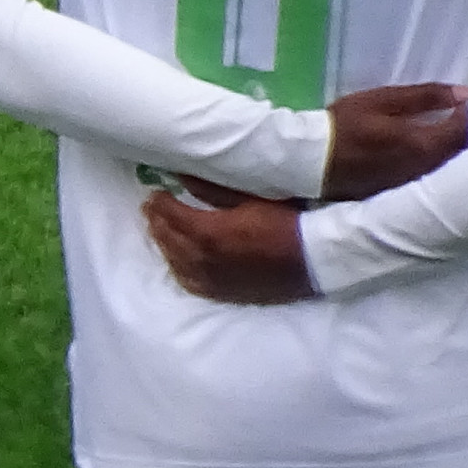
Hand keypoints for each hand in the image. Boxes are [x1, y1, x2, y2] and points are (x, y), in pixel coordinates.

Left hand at [143, 187, 313, 302]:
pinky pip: (190, 283)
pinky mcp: (224, 292)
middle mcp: (204, 259)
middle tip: (151, 210)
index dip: (160, 204)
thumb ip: (214, 189)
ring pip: (175, 262)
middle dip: (157, 222)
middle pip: (169, 239)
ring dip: (164, 244)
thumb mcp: (252, 197)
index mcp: (209, 232)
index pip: (172, 216)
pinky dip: (178, 269)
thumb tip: (183, 175)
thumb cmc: (287, 221)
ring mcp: (212, 279)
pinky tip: (176, 261)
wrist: (316, 258)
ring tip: (159, 231)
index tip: (155, 194)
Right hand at [318, 81, 467, 197]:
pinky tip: (415, 156)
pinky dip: (427, 165)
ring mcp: (406, 183)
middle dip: (457, 135)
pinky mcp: (393, 191)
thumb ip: (424, 96)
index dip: (462, 114)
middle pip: (454, 153)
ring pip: (439, 168)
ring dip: (443, 152)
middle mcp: (419, 168)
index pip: (458, 130)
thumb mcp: (381, 100)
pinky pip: (421, 178)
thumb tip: (463, 93)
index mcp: (420, 143)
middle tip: (449, 119)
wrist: (309, 159)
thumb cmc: (343, 123)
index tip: (456, 103)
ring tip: (435, 136)